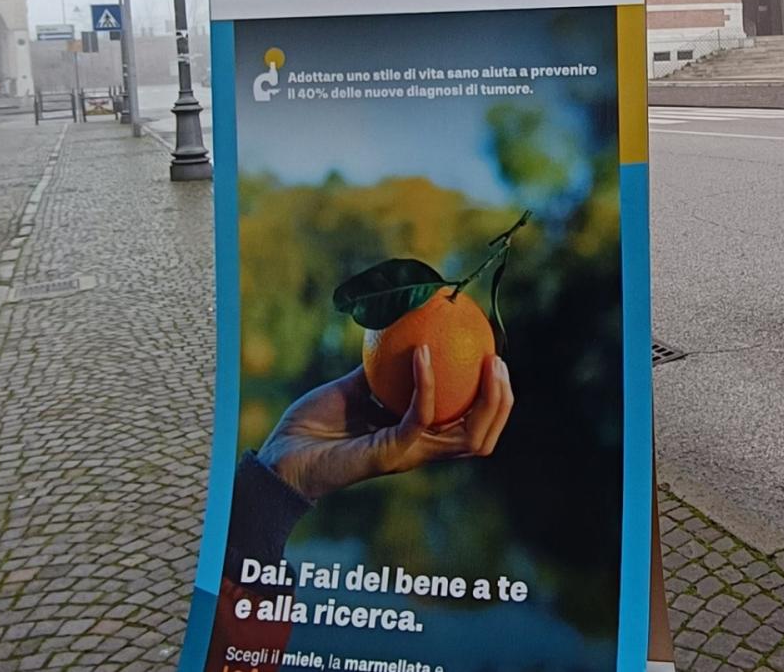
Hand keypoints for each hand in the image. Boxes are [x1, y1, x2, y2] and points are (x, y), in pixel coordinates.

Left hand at [257, 348, 513, 501]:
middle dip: (502, 402)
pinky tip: (423, 353)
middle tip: (498, 361)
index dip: (494, 399)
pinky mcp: (389, 453)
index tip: (494, 359)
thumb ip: (382, 368)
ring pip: (467, 437)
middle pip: (482, 436)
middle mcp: (420, 450)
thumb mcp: (355, 388)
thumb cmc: (314, 424)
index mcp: (419, 437)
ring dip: (485, 400)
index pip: (472, 425)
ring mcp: (408, 454)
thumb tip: (404, 328)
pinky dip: (425, 383)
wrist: (281, 454)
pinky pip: (418, 416)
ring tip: (487, 362)